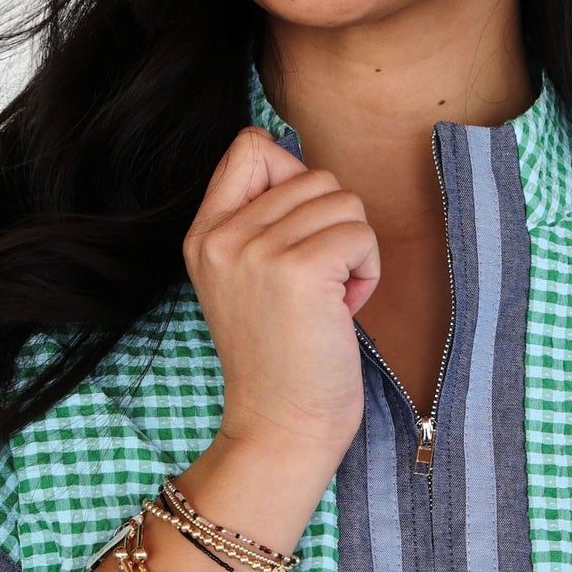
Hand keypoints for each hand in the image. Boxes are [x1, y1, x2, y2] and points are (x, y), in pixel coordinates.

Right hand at [184, 127, 380, 468]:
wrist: (280, 425)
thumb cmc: (281, 357)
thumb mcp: (247, 279)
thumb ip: (262, 222)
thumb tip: (313, 176)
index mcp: (204, 234)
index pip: (250, 146)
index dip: (292, 178)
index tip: (297, 233)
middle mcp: (222, 236)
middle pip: (311, 174)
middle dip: (332, 226)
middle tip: (317, 285)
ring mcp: (257, 251)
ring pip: (342, 200)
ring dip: (353, 249)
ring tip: (328, 299)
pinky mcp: (299, 270)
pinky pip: (360, 233)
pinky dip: (367, 271)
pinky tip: (343, 309)